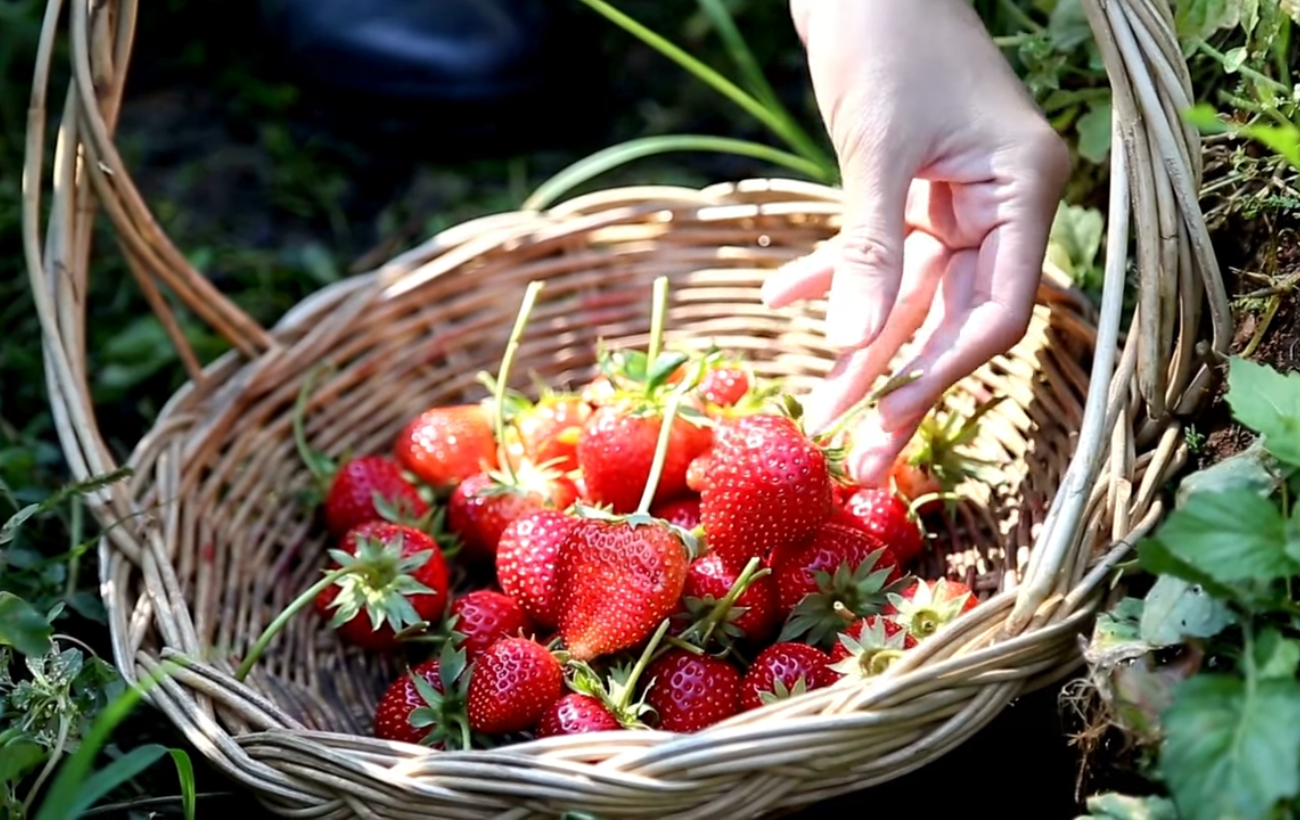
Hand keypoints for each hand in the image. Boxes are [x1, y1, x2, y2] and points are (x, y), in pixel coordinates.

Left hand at [767, 0, 1069, 482]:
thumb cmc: (885, 32)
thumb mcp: (877, 147)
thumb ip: (868, 249)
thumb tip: (847, 349)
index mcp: (1022, 187)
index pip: (999, 309)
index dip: (943, 370)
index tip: (888, 415)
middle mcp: (998, 202)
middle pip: (952, 317)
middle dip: (897, 382)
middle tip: (861, 457)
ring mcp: (955, 198)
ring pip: (908, 294)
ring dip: (858, 344)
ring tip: (815, 407)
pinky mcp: (911, 190)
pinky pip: (875, 250)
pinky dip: (831, 274)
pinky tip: (782, 301)